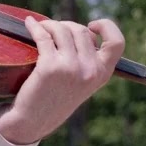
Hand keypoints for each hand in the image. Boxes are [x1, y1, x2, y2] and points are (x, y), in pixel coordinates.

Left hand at [0, 17, 124, 144]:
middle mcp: (90, 70)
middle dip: (66, 25)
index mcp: (103, 74)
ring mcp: (70, 67)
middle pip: (81, 30)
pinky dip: (34, 27)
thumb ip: (89, 62)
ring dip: (49, 25)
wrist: (33, 121)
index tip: (91, 25)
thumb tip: (82, 31)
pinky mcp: (49, 66)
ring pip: (62, 29)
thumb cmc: (56, 99)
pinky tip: (28, 24)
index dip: (107, 27)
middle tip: (53, 31)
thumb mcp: (83, 83)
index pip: (117, 43)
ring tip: (40, 28)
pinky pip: (43, 36)